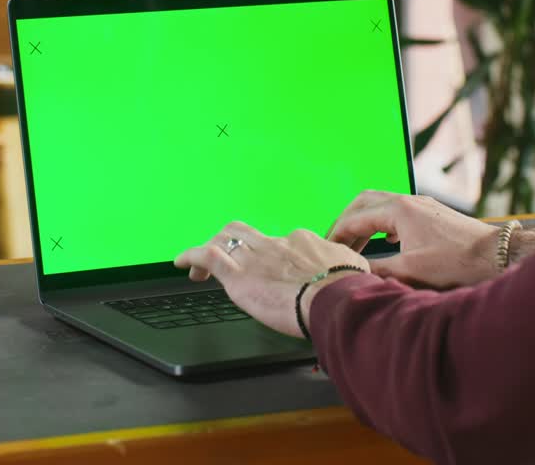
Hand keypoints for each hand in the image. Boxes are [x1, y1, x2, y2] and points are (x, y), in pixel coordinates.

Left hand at [174, 221, 369, 338]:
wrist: (336, 301)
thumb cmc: (347, 292)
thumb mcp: (353, 270)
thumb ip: (345, 268)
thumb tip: (352, 272)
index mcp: (302, 243)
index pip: (279, 242)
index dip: (268, 254)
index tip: (267, 268)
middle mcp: (276, 244)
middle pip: (245, 233)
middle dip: (232, 242)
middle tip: (228, 260)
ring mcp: (255, 258)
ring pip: (224, 239)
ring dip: (209, 250)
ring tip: (199, 267)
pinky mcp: (239, 275)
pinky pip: (207, 256)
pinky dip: (191, 256)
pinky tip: (181, 262)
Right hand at [326, 191, 502, 288]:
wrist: (497, 255)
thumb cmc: (457, 262)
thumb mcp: (411, 271)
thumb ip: (378, 270)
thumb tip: (356, 274)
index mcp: (399, 210)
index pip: (355, 217)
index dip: (337, 234)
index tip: (325, 248)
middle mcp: (409, 201)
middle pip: (365, 202)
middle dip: (346, 221)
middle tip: (335, 242)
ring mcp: (423, 206)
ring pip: (382, 206)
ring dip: (365, 223)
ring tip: (355, 247)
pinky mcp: (433, 215)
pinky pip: (397, 212)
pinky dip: (382, 225)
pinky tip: (385, 243)